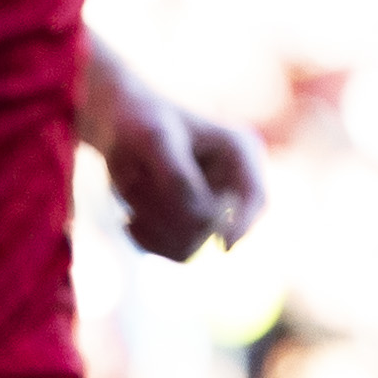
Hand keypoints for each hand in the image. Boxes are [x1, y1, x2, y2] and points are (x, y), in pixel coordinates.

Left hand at [94, 71, 269, 261]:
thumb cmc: (142, 123)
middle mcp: (234, 184)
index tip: (223, 245)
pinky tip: (129, 219)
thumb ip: (177, 175)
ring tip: (130, 192)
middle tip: (131, 183)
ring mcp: (215, 209)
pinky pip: (178, 253)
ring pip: (192, 245)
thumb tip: (202, 217)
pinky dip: (148, 240)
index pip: (255, 196)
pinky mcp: (194, 229)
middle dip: (166, 212)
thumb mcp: (154, 138)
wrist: (122, 128)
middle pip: (212, 227)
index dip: (244, 223)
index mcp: (240, 151)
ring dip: (153, 225)